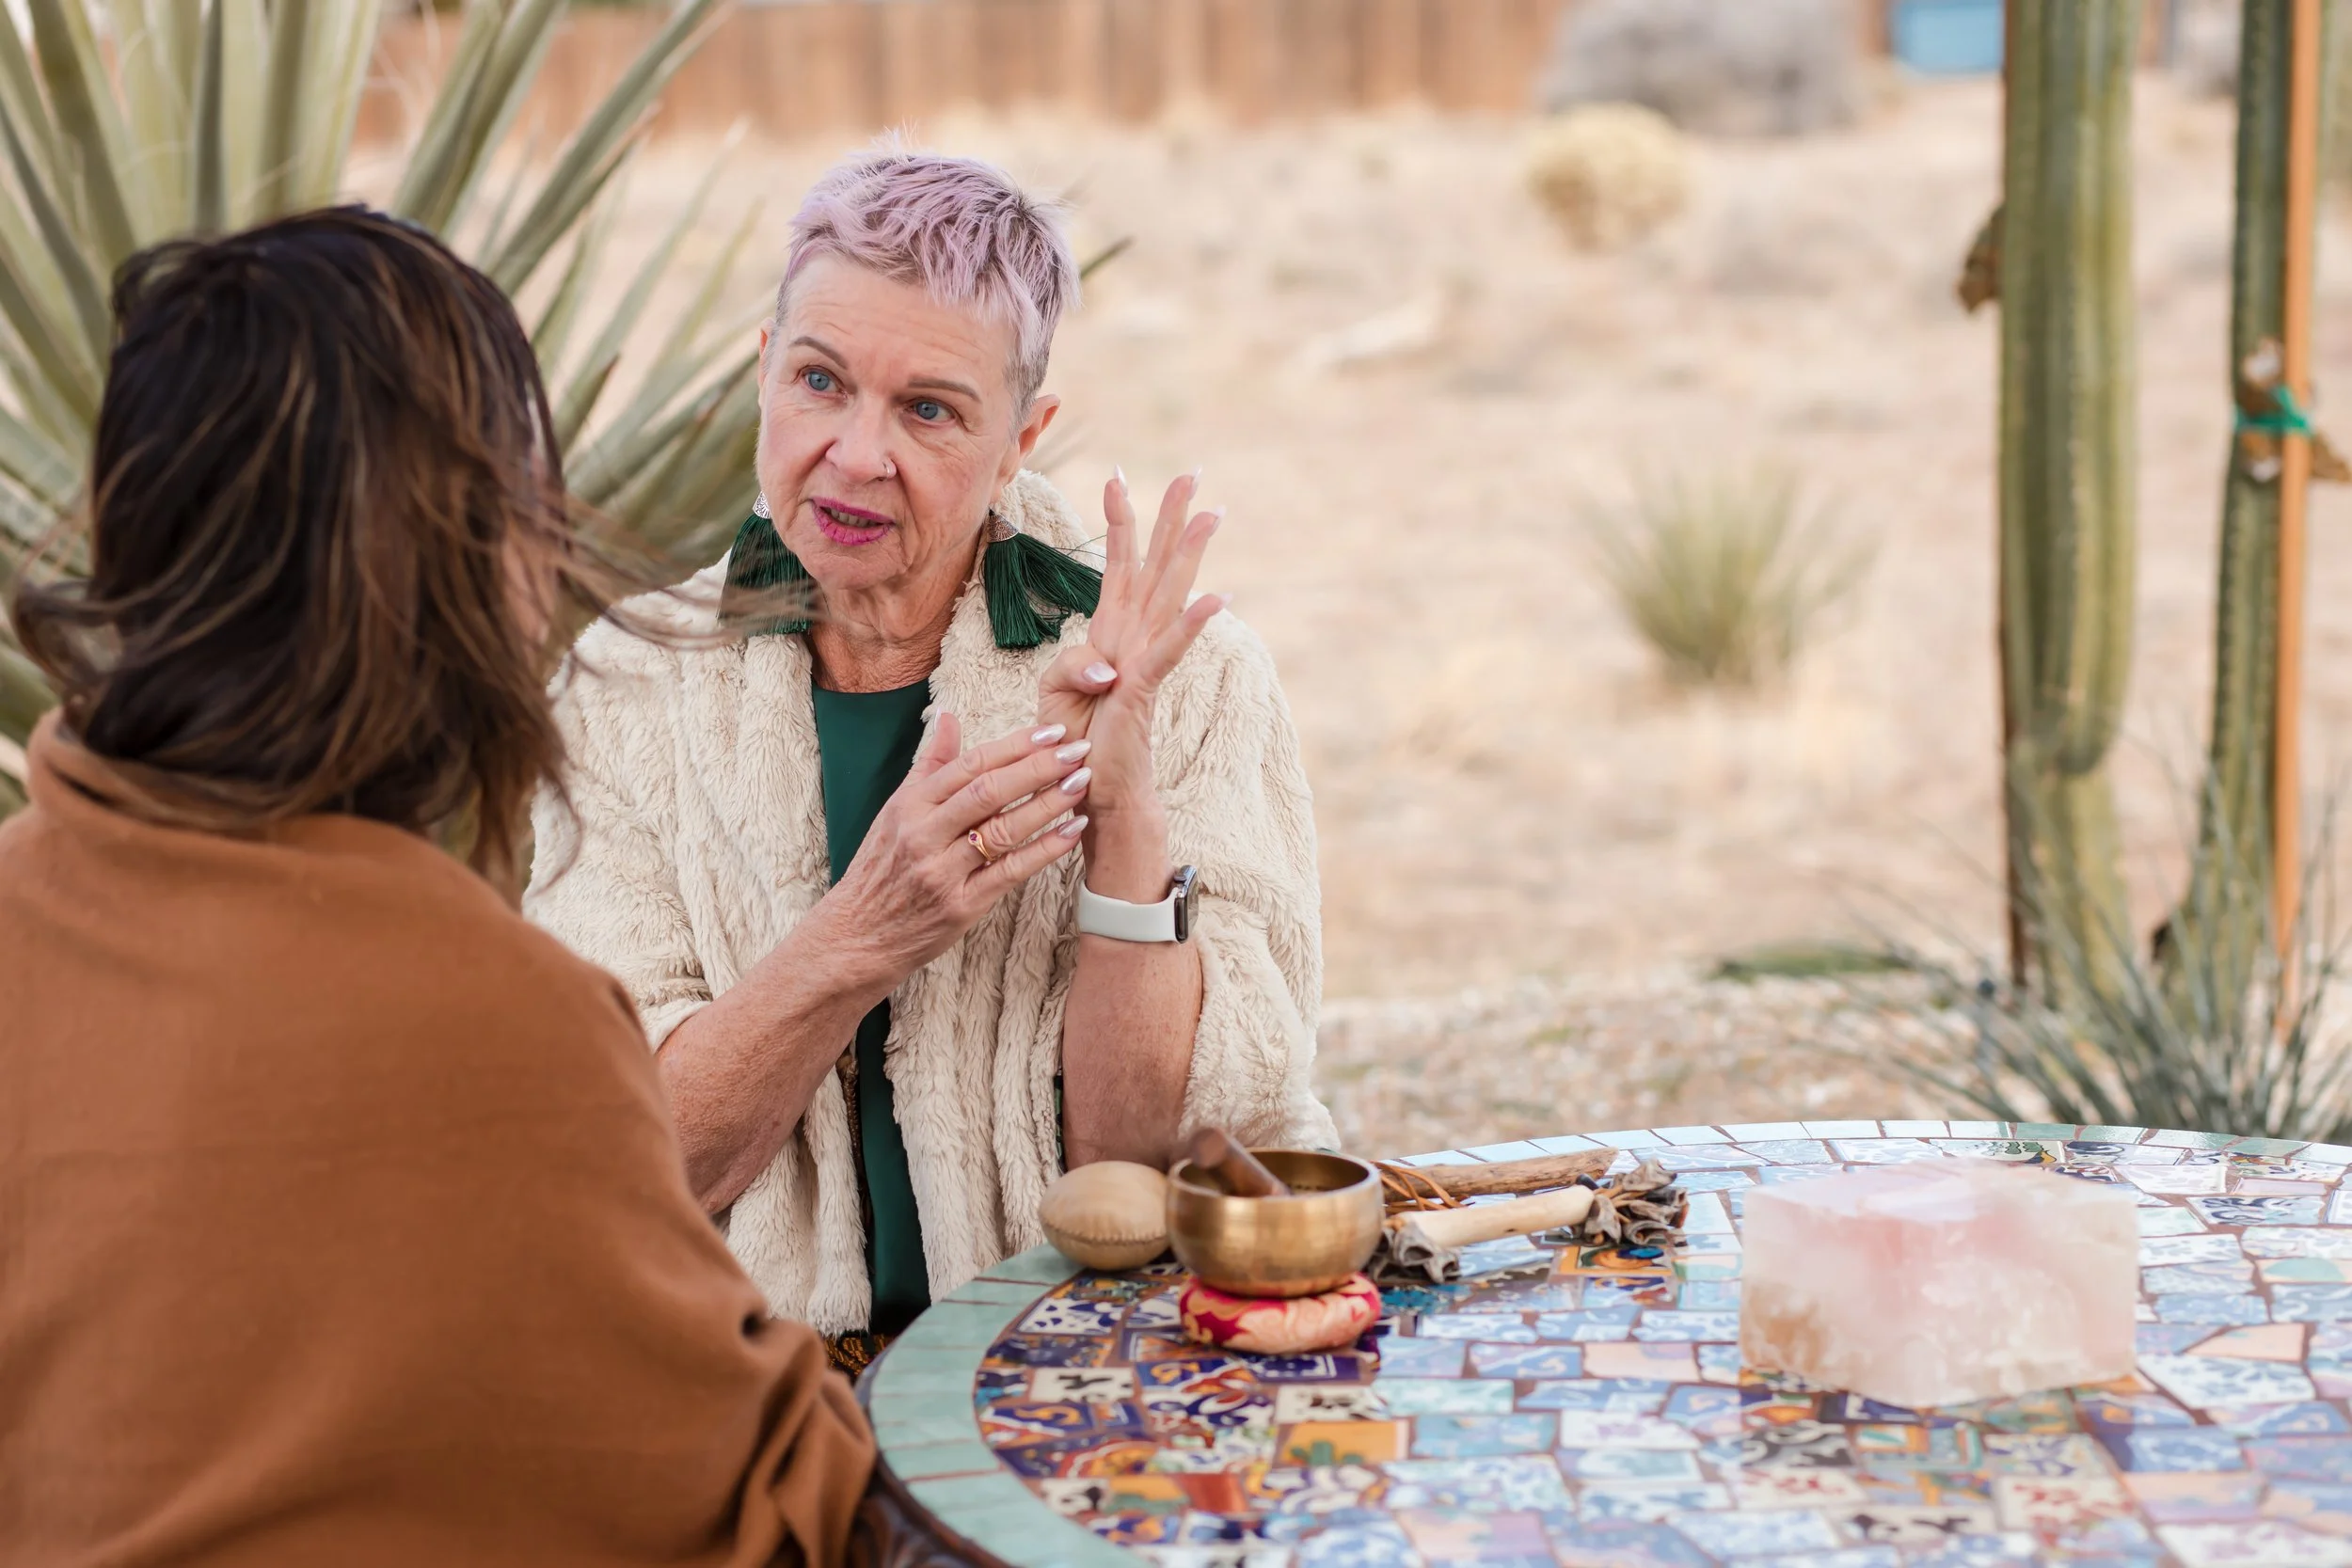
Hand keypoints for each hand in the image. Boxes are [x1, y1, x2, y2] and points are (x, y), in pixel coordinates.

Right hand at [812, 713, 1091, 990]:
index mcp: (910, 804)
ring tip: (1083, 783)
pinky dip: (1045, 849)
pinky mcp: (961, 905)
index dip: (1015, 745)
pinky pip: (1010, 872)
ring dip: (1048, 804)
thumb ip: (929, 764)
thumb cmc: (881, 869)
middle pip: (989, 791)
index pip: (970, 764)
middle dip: (1039, 767)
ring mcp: (943, 871)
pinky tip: (1073, 831)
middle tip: (1079, 749)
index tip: (1052, 730)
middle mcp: (924, 833)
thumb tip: (948, 716)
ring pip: (1003, 829)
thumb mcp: (895, 811)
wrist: (858, 936)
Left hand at [1035, 470, 1225, 827]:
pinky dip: (1191, 625)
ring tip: (1212, 513)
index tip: (1117, 475)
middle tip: (1192, 473)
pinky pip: (1169, 651)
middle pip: (1156, 567)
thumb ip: (1072, 665)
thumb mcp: (1055, 691)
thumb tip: (1106, 665)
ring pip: (1170, 596)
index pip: (1118, 567)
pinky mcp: (1144, 690)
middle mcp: (1134, 639)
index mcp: (1111, 633)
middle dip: (1171, 518)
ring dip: (1190, 553)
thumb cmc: (1074, 743)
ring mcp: (1144, 662)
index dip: (1119, 521)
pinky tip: (1218, 597)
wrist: (1089, 792)